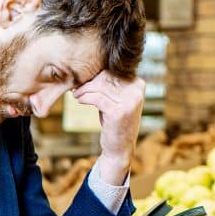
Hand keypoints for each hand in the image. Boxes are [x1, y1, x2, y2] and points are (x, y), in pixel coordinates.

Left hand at [72, 71, 145, 185]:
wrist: (119, 148)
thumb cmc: (114, 121)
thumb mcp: (115, 100)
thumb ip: (109, 84)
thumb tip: (88, 67)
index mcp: (138, 84)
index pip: (112, 71)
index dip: (95, 76)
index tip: (82, 81)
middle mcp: (136, 91)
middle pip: (105, 78)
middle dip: (88, 82)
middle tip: (76, 88)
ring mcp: (129, 101)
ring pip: (99, 87)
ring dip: (84, 90)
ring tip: (76, 94)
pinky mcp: (118, 112)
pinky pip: (96, 98)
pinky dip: (85, 97)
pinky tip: (79, 100)